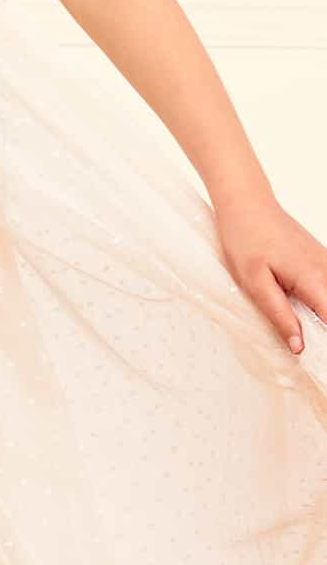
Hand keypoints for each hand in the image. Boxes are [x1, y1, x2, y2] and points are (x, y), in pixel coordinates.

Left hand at [213, 192, 326, 353]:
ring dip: (323, 318)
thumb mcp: (254, 283)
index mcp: (313, 279)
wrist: (246, 202)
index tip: (317, 363)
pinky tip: (310, 314)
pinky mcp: (320, 259)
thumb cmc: (244, 238)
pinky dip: (322, 303)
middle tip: (310, 355)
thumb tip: (299, 347)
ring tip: (310, 336)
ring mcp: (326, 262)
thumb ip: (279, 315)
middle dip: (324, 332)